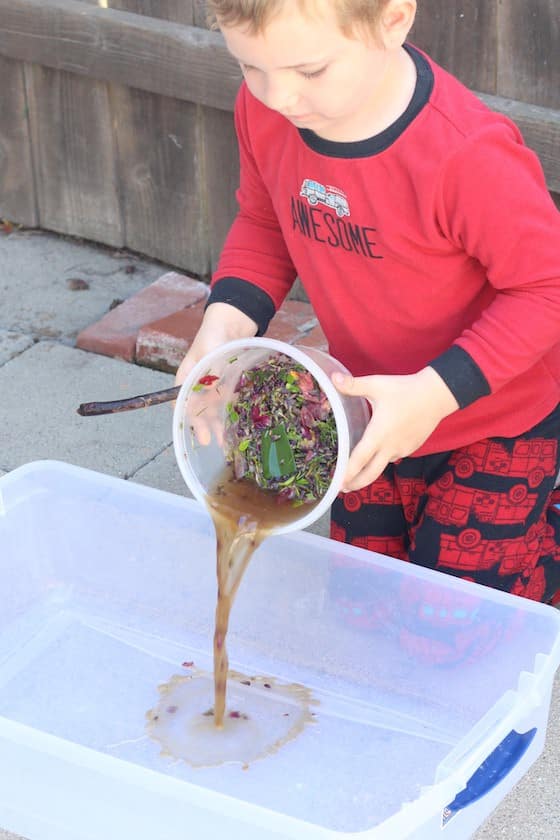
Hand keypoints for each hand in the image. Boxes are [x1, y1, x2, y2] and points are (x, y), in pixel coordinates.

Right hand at [174, 302, 257, 444]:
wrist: (231, 326)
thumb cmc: (214, 334)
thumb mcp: (210, 346)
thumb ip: (210, 362)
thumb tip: (211, 382)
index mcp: (186, 377)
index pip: (181, 400)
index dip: (185, 415)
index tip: (189, 425)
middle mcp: (198, 387)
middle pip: (197, 410)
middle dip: (202, 426)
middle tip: (207, 440)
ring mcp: (212, 390)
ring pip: (212, 413)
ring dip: (216, 428)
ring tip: (223, 443)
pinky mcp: (227, 391)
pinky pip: (226, 408)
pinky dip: (229, 420)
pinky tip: (236, 431)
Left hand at [332, 366, 458, 490]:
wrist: (437, 395)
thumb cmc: (405, 390)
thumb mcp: (376, 385)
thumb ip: (353, 385)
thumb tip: (332, 379)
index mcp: (378, 434)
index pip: (359, 460)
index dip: (347, 474)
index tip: (337, 484)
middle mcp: (390, 447)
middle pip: (371, 474)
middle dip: (355, 483)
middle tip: (343, 489)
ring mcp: (402, 449)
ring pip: (382, 466)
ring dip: (369, 471)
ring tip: (357, 471)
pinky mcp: (411, 447)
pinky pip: (393, 457)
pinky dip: (383, 460)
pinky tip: (377, 454)